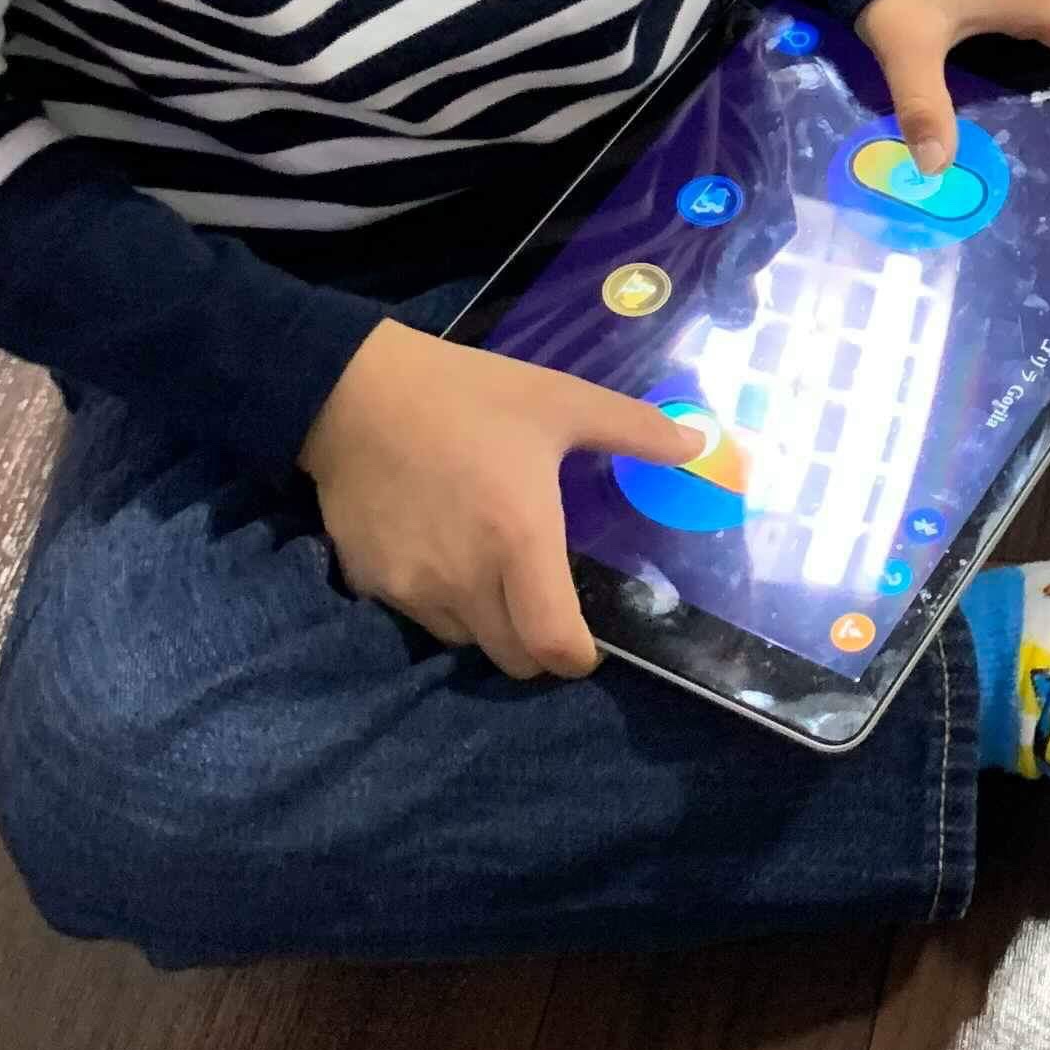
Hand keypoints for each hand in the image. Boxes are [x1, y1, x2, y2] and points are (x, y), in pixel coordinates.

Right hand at [296, 321, 688, 677]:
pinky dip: (440, 605)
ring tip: (493, 574)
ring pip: (464, 642)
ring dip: (488, 625)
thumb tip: (699, 445)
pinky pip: (417, 618)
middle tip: (546, 606)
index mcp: (519, 539)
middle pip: (512, 659)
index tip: (587, 645)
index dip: (576, 659)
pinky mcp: (369, 583)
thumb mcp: (560, 401)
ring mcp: (412, 587)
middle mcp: (465, 578)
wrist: (351, 389)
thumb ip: (634, 430)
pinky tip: (442, 556)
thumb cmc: (466, 395)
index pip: (552, 646)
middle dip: (538, 646)